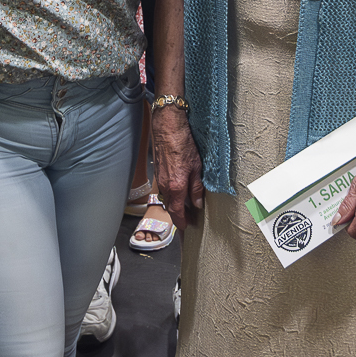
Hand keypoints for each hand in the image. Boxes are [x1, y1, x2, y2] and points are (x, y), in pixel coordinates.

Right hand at [151, 102, 205, 229]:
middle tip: (190, 221)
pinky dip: (172, 195)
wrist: (167, 127)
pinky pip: (165, 189)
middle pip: (171, 208)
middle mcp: (165, 186)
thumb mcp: (197, 167)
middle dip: (180, 217)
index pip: (177, 213)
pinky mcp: (158, 172)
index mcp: (176, 187)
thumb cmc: (182, 143)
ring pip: (168, 199)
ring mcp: (160, 179)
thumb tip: (197, 204)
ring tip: (187, 209)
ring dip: (176, 206)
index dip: (182, 223)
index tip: (187, 229)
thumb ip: (197, 188)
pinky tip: (180, 192)